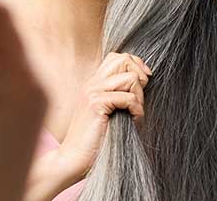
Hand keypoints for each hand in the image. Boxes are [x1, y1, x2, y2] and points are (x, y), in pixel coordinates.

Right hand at [57, 52, 151, 179]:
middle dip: (139, 75)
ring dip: (140, 96)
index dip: (135, 66)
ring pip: (129, 78)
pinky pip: (128, 97)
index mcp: (94, 82)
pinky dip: (137, 109)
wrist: (72, 159)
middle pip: (124, 59)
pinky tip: (134, 120)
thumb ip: (117, 96)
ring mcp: (92, 91)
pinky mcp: (95, 104)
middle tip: (140, 98)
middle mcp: (92, 83)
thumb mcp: (107, 112)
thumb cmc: (94, 140)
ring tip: (136, 113)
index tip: (144, 83)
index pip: (117, 57)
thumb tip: (143, 83)